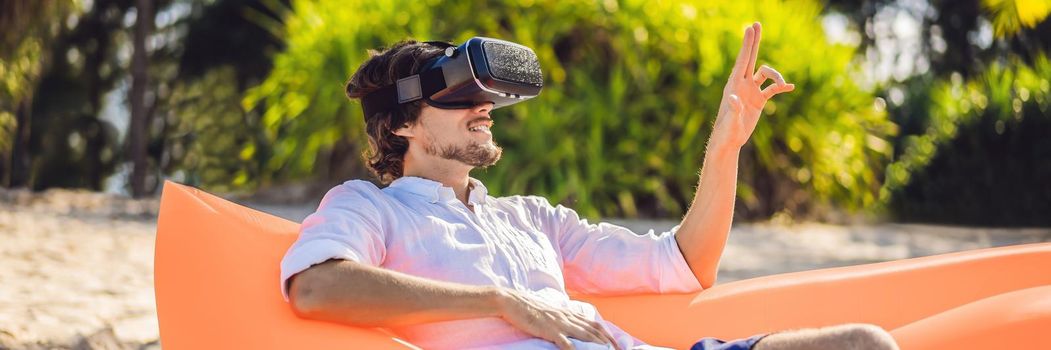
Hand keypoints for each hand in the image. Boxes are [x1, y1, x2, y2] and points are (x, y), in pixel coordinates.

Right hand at [495, 288, 621, 349]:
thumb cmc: (528, 308)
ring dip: (596, 344)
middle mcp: (566, 317)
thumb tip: (571, 323)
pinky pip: (563, 341)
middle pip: (592, 330)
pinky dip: (573, 348)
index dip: (606, 334)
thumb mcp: (549, 312)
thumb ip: (562, 318)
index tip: (615, 343)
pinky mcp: (548, 329)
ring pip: (583, 334)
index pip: (593, 323)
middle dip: (607, 341)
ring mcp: (558, 323)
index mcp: (567, 313)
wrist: (512, 301)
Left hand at [711, 22, 795, 148]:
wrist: (730, 140)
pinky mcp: (758, 100)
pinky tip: (790, 87)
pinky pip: (772, 89)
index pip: (742, 60)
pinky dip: (780, 87)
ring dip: (777, 76)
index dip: (747, 44)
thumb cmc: (727, 131)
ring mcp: (751, 91)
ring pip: (766, 74)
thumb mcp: (731, 120)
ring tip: (785, 85)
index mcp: (734, 84)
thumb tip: (733, 98)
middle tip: (756, 23)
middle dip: (754, 42)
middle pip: (750, 58)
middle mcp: (742, 84)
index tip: (750, 28)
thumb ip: (733, 109)